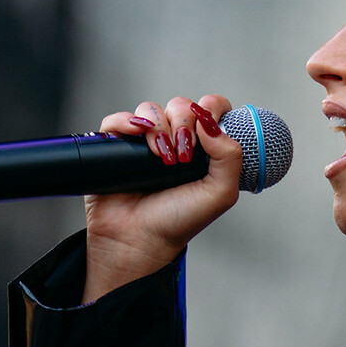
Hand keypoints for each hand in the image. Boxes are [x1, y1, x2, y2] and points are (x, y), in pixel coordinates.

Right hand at [82, 92, 242, 301]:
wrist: (140, 240)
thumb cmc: (180, 221)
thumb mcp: (220, 194)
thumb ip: (230, 157)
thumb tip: (210, 122)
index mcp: (201, 149)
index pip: (211, 109)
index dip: (211, 107)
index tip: (206, 123)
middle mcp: (174, 141)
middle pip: (180, 106)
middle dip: (184, 122)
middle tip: (182, 155)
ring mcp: (144, 143)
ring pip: (151, 110)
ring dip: (158, 127)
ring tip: (161, 158)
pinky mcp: (115, 146)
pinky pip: (118, 119)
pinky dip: (126, 121)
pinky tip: (136, 135)